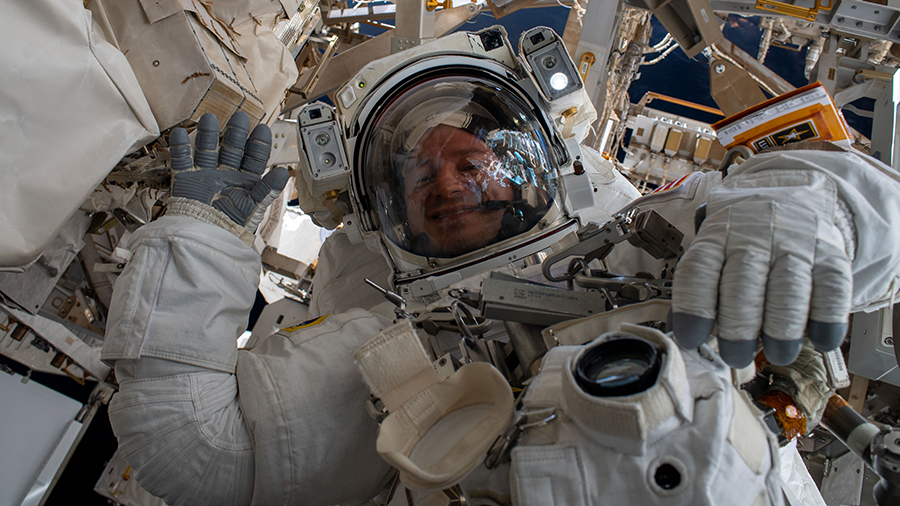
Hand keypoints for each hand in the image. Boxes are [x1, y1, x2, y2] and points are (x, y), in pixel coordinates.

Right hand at [168, 112, 288, 239]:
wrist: (206, 241)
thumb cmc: (231, 227)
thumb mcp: (253, 207)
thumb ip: (266, 189)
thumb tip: (282, 173)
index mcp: (245, 181)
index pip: (254, 158)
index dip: (258, 144)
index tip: (263, 129)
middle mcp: (226, 175)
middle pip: (231, 148)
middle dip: (235, 133)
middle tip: (240, 117)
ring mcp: (206, 175)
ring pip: (207, 149)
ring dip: (207, 135)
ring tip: (209, 119)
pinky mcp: (186, 180)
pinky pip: (182, 160)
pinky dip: (180, 148)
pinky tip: (180, 133)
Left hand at [670, 171, 851, 366]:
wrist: (790, 196)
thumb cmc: (743, 238)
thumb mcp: (714, 250)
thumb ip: (701, 289)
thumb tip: (684, 334)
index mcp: (717, 237)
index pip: (699, 271)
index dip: (693, 309)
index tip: (691, 340)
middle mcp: (754, 238)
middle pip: (743, 285)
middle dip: (738, 328)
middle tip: (736, 357)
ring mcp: (795, 244)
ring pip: (788, 289)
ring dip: (782, 329)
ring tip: (778, 354)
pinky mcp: (830, 254)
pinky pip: (832, 289)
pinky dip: (827, 319)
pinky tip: (819, 340)